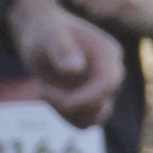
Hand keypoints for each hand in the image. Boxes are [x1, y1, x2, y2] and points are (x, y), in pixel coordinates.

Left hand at [6, 0, 121, 126]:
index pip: (108, 84)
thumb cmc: (45, 31)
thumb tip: (76, 69)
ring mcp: (103, 90)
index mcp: (108, 54)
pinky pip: (84, 122)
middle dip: (69, 104)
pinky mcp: (91, 102)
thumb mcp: (49, 35)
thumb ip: (62, 49)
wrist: (41, 35)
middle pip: (102, 106)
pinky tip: (49, 96)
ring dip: (66, 112)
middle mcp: (112, 73)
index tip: (51, 97)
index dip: (83, 97)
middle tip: (42, 90)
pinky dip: (65, 115)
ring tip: (45, 92)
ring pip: (94, 119)